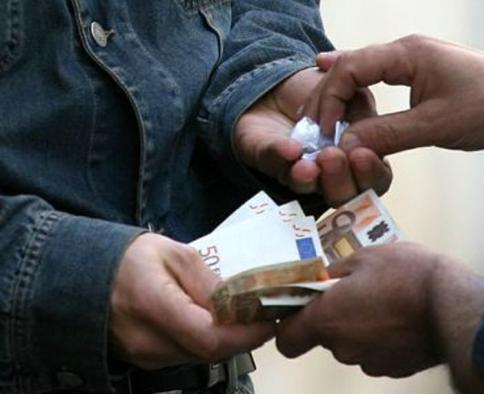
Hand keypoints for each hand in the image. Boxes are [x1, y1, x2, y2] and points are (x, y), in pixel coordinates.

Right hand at [110, 233, 273, 369]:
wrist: (82, 275)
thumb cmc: (129, 259)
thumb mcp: (175, 253)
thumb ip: (209, 281)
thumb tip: (242, 304)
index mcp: (153, 304)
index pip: (210, 337)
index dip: (247, 334)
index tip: (269, 320)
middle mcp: (146, 340)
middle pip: (210, 352)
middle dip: (242, 336)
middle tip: (262, 313)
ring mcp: (143, 356)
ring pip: (201, 357)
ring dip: (225, 340)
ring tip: (239, 314)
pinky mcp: (145, 362)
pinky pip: (186, 356)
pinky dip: (206, 342)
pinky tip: (212, 322)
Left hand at [234, 68, 392, 205]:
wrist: (287, 82)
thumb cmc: (329, 94)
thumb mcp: (358, 95)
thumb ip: (366, 113)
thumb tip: (364, 129)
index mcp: (362, 158)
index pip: (375, 179)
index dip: (371, 172)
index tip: (363, 155)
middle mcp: (332, 173)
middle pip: (342, 195)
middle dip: (340, 180)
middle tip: (334, 157)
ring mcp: (300, 171)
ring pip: (306, 188)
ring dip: (309, 177)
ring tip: (309, 165)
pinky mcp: (270, 161)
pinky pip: (274, 164)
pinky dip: (282, 156)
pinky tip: (290, 150)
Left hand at [276, 243, 443, 377]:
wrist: (453, 304)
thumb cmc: (406, 275)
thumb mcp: (365, 257)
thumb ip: (335, 271)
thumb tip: (323, 278)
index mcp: (327, 319)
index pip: (287, 340)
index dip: (290, 324)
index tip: (301, 307)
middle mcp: (342, 347)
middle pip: (323, 337)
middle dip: (333, 315)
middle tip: (353, 290)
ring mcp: (369, 361)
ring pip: (351, 343)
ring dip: (359, 325)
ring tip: (384, 299)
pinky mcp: (394, 368)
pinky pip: (376, 351)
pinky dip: (382, 337)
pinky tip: (400, 316)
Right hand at [304, 34, 483, 154]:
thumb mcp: (434, 125)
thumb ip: (387, 133)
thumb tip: (346, 144)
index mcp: (407, 53)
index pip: (351, 67)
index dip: (330, 99)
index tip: (324, 131)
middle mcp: (406, 50)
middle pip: (352, 66)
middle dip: (327, 96)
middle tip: (310, 126)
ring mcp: (414, 60)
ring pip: (364, 71)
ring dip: (340, 92)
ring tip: (316, 113)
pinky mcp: (423, 74)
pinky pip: (380, 78)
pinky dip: (358, 87)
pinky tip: (343, 90)